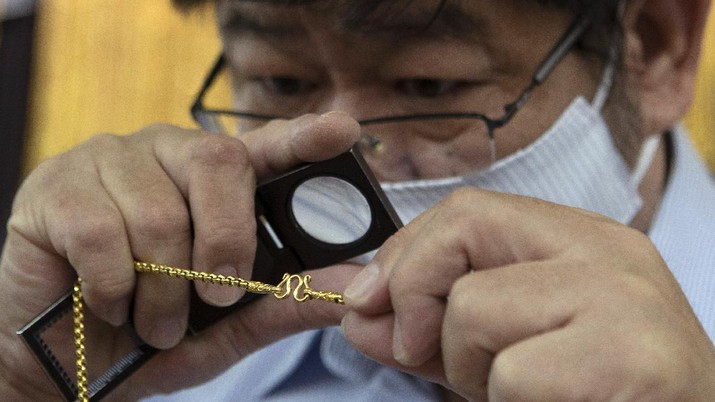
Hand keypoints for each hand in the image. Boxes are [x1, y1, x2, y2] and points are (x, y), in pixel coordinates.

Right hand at [0, 112, 360, 399]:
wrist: (71, 359)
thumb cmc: (157, 331)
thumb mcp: (233, 325)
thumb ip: (288, 300)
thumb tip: (352, 286)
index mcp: (215, 179)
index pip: (265, 145)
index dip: (303, 136)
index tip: (342, 129)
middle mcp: (167, 153)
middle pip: (219, 163)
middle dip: (226, 242)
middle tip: (216, 296)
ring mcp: (110, 161)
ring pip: (160, 213)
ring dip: (163, 289)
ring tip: (154, 321)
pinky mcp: (57, 186)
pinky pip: (102, 232)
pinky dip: (113, 287)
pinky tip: (109, 303)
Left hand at [342, 188, 714, 400]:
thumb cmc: (590, 396)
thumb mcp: (500, 350)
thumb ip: (430, 326)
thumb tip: (356, 312)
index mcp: (580, 241)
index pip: (466, 209)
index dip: (403, 253)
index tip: (369, 301)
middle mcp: (606, 252)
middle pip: (462, 226)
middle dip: (415, 292)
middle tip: (420, 352)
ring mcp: (622, 299)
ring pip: (473, 307)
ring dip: (469, 369)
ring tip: (517, 394)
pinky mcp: (628, 356)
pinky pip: (511, 373)